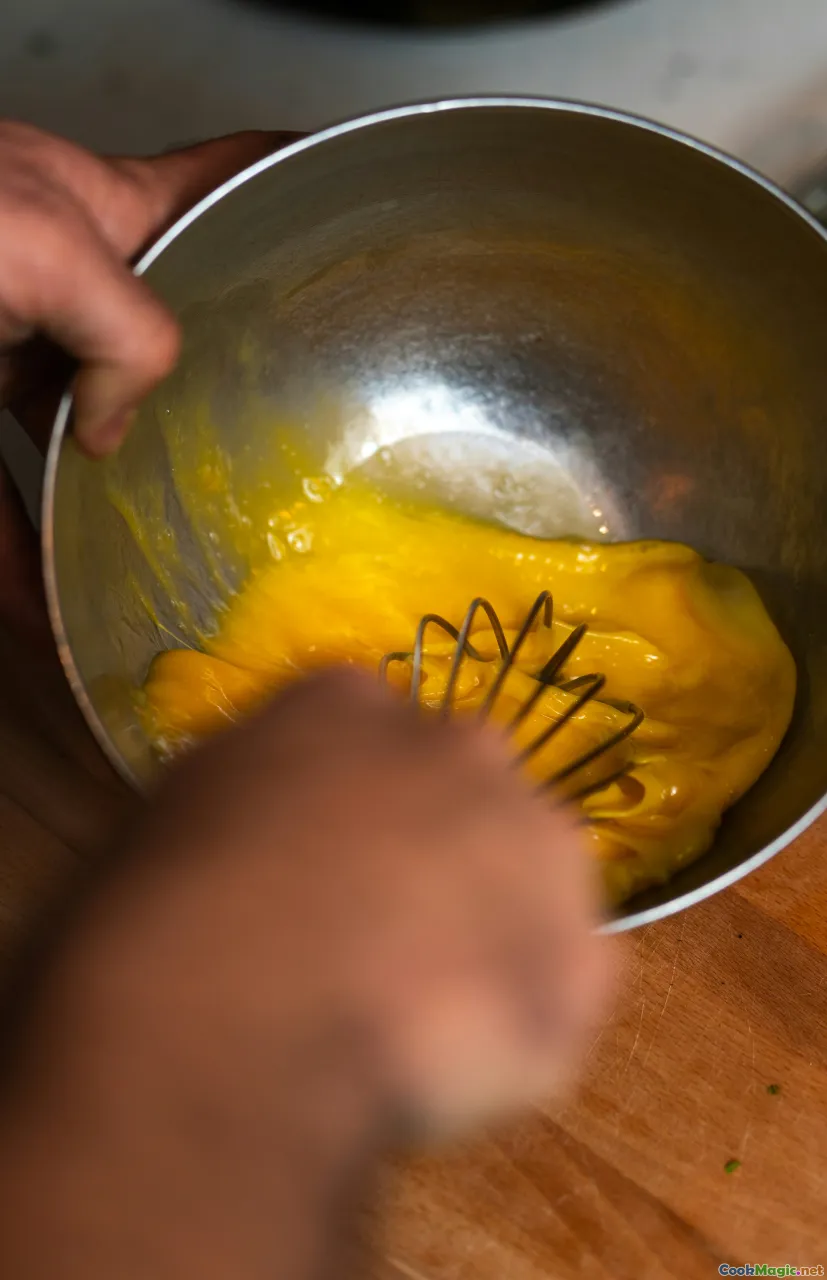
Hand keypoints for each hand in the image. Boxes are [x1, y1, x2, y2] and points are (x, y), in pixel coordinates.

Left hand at [0, 121, 298, 637]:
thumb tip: (122, 418)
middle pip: (164, 337)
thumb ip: (125, 321)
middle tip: (268, 450)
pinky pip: (3, 499)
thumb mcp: (37, 241)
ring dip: (112, 492)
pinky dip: (17, 557)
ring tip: (166, 544)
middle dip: (216, 391)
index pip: (223, 185)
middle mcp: (61, 278)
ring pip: (80, 431)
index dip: (290, 200)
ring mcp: (8, 350)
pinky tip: (37, 603)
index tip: (350, 239)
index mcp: (100, 210)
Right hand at [0, 671, 611, 1278]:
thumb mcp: (177, 816)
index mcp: (350, 703)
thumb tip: (286, 823)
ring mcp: (536, 847)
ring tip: (424, 1008)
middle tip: (385, 933)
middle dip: (441, 849)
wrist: (226, 1028)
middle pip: (470, 791)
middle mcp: (462, 748)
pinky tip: (452, 1061)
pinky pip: (562, 987)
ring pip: (536, 882)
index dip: (353, 801)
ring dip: (496, 928)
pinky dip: (521, 1022)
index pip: (372, 729)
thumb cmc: (163, 920)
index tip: (329, 857)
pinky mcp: (579, 958)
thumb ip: (256, 791)